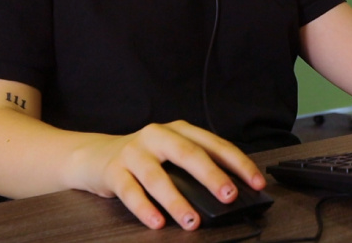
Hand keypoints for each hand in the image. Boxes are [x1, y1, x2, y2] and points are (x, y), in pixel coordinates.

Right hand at [71, 119, 266, 229]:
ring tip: (192, 220)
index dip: (237, 163)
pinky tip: (157, 222)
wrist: (95, 156)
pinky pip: (130, 191)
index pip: (214, 144)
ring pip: (158, 176)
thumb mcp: (171, 155)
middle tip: (228, 196)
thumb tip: (228, 193)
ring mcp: (134, 152)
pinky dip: (145, 208)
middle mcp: (158, 136)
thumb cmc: (143, 158)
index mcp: (179, 130)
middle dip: (212, 176)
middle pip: (188, 154)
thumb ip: (195, 168)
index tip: (256, 182)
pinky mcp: (114, 170)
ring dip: (177, 200)